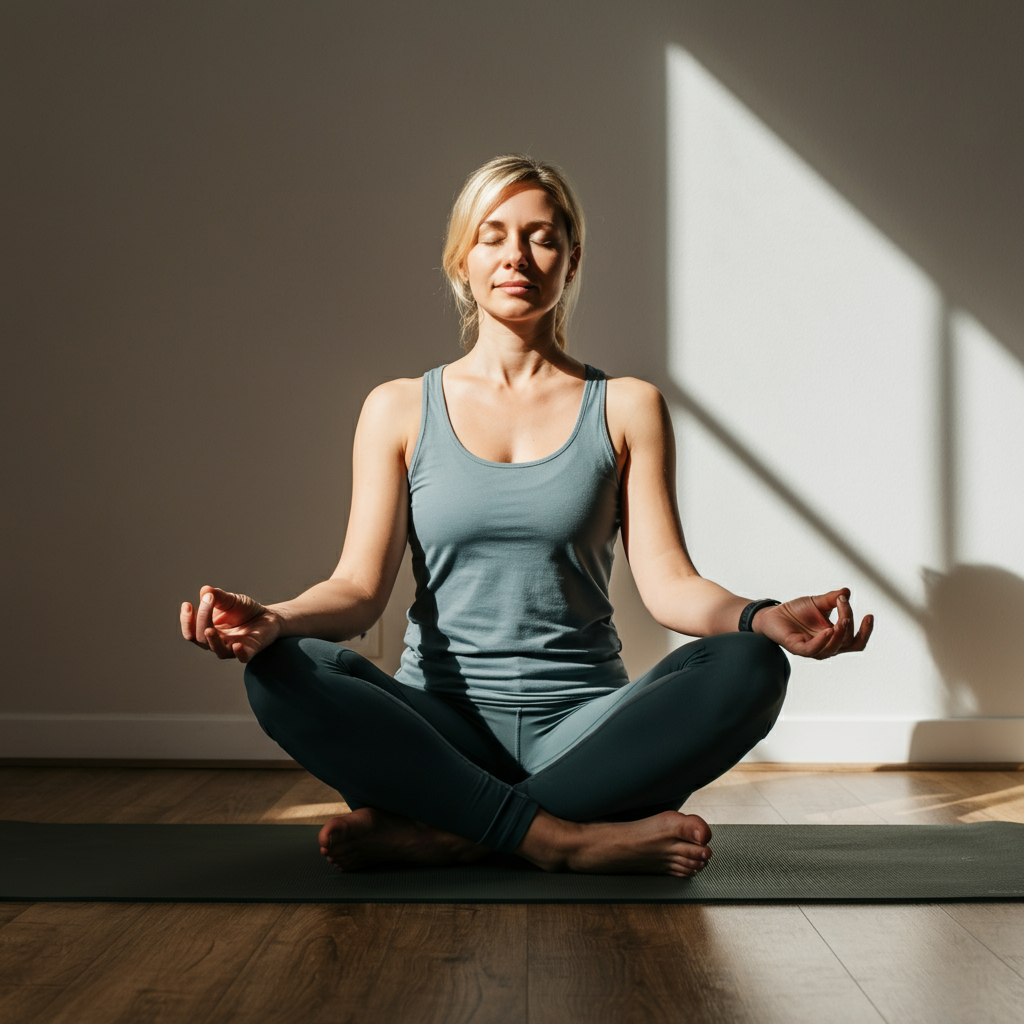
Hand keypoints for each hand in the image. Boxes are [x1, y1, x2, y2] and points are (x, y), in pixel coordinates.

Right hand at [180, 586, 280, 663]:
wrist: (268, 616)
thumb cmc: (244, 610)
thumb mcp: (230, 600)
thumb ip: (218, 596)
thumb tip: (205, 589)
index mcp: (208, 632)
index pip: (191, 632)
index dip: (186, 621)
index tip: (187, 604)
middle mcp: (217, 643)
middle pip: (202, 637)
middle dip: (202, 618)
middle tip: (209, 599)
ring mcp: (233, 648)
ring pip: (217, 650)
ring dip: (212, 640)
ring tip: (209, 629)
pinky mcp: (250, 651)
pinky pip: (243, 657)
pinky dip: (239, 653)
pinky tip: (237, 645)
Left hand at [755, 589, 872, 659]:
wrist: (773, 614)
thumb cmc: (796, 612)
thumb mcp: (818, 602)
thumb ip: (833, 599)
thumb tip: (847, 591)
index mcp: (834, 638)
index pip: (856, 640)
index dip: (865, 630)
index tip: (869, 614)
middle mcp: (826, 646)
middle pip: (848, 642)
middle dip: (850, 622)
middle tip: (844, 604)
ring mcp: (813, 649)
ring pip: (833, 648)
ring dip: (840, 634)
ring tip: (843, 619)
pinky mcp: (798, 648)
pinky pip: (813, 649)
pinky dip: (822, 641)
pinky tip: (828, 630)